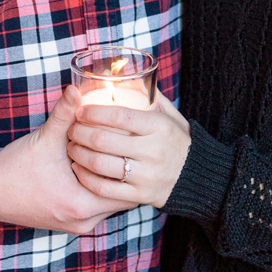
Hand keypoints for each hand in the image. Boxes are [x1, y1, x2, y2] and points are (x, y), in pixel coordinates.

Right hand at [0, 86, 126, 233]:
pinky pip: (94, 208)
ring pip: (108, 203)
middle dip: (123, 173)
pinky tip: (92, 170)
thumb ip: (64, 114)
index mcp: (82, 205)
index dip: (131, 164)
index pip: (127, 189)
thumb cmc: (14, 169)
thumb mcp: (43, 139)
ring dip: (110, 182)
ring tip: (112, 157)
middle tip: (127, 149)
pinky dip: (96, 191)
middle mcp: (83, 222)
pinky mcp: (68, 224)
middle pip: (121, 197)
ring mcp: (76, 225)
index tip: (133, 146)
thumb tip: (76, 89)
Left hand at [66, 89, 192, 208]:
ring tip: (71, 147)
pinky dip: (86, 178)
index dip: (94, 113)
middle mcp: (154, 151)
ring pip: (100, 164)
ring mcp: (147, 175)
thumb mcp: (171, 116)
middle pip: (104, 140)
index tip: (80, 111)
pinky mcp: (141, 195)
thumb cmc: (178, 141)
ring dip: (79, 154)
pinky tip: (79, 169)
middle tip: (71, 129)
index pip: (120, 116)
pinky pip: (105, 188)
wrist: (200, 178)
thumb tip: (124, 76)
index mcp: (160, 127)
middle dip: (79, 133)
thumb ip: (150, 98)